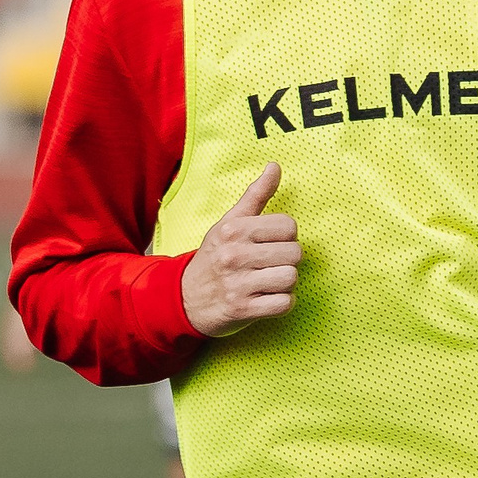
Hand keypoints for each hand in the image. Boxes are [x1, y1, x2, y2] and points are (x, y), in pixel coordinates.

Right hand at [181, 163, 301, 336]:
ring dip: (285, 282)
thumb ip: (255, 196)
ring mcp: (238, 284)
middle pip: (294, 253)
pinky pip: (285, 303)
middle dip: (287, 260)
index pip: (288, 226)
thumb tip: (275, 167)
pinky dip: (282, 303)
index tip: (269, 244)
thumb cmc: (213, 258)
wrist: (183, 299)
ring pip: (291, 278)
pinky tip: (267, 298)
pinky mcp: (243, 310)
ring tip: (268, 281)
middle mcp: (234, 255)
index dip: (285, 236)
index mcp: (233, 230)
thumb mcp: (228, 224)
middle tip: (268, 265)